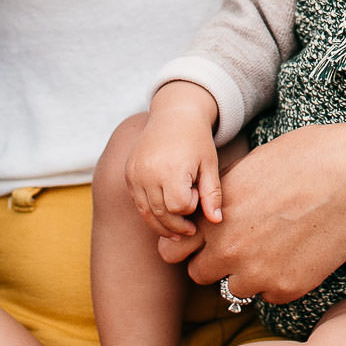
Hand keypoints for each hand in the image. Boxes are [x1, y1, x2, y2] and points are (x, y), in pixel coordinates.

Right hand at [126, 83, 222, 237]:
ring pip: (146, 212)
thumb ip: (212, 194)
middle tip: (190, 230)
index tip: (198, 196)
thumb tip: (216, 221)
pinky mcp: (128, 174)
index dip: (191, 207)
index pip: (179, 206)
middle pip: (161, 213)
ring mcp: (135, 173)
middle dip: (177, 226)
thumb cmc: (196, 140)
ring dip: (162, 226)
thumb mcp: (209, 164)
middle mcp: (148, 172)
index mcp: (171, 169)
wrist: (174, 114)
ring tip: (177, 231)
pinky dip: (149, 212)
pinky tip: (163, 214)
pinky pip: (137, 202)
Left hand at [162, 120, 345, 303]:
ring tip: (277, 243)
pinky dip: (281, 278)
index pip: (171, 252)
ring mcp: (257, 273)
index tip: (203, 238)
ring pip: (235, 288)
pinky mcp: (286, 288)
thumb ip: (223, 197)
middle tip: (242, 242)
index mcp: (214, 217)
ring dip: (249, 272)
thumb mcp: (250, 167)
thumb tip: (210, 210)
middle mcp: (228, 250)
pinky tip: (299, 250)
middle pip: (199, 274)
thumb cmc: (306, 159)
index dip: (188, 244)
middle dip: (216, 261)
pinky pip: (271, 294)